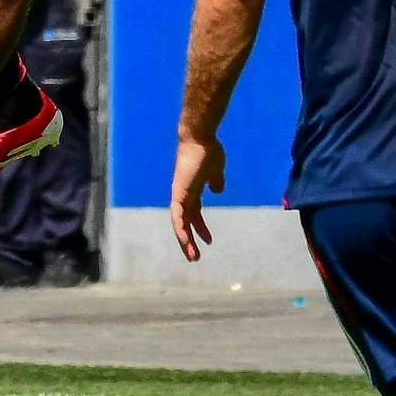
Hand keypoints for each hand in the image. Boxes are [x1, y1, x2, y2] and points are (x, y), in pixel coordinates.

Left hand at [170, 135, 225, 262]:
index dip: (200, 227)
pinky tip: (185, 240)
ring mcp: (179, 194)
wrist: (200, 139)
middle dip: (189, 240)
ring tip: (193, 256)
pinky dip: (180, 228)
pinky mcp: (179, 193)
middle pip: (184, 222)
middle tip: (195, 257)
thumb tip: (217, 190)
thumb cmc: (208, 151)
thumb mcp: (216, 170)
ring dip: (185, 240)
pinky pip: (178, 215)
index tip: (208, 240)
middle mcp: (183, 194)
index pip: (193, 214)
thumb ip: (215, 181)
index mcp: (191, 190)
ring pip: (179, 223)